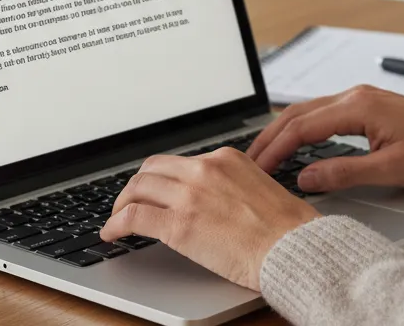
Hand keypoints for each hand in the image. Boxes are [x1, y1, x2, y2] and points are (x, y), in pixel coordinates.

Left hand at [100, 147, 319, 290]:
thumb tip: (212, 198)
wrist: (292, 246)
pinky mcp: (179, 224)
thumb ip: (231, 184)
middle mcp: (204, 168)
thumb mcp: (258, 187)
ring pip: (138, 187)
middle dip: (136, 185)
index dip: (161, 178)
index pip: (180, 161)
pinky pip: (134, 217)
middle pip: (153, 168)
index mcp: (225, 157)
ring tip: (115, 218)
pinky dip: (116, 224)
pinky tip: (112, 234)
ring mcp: (190, 194)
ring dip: (121, 203)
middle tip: (129, 201)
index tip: (155, 190)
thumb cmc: (285, 227)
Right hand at [247, 85, 403, 192]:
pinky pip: (322, 113)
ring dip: (283, 131)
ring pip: (308, 111)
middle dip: (270, 137)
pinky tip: (294, 142)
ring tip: (264, 154)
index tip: (257, 169)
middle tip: (248, 162)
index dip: (276, 149)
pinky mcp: (365, 105)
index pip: (302, 126)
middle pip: (297, 114)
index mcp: (358, 106)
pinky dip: (301, 127)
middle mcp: (354, 96)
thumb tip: (306, 178)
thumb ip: (344, 173)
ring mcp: (359, 98)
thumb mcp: (391, 170)